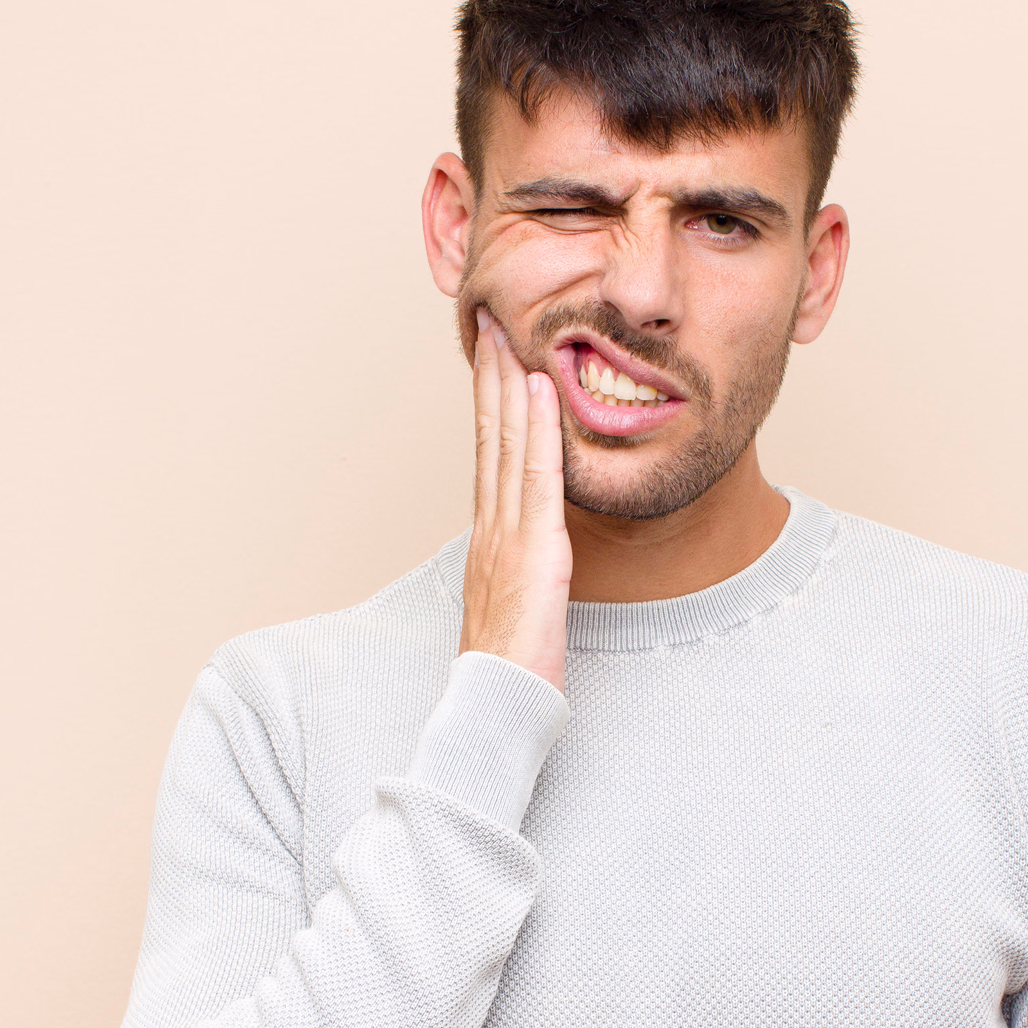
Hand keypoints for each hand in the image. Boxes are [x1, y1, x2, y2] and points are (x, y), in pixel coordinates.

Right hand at [459, 309, 571, 690]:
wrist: (497, 705)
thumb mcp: (517, 603)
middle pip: (488, 435)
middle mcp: (491, 525)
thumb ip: (524, 567)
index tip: (491, 357)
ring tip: (508, 333)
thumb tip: (541, 546)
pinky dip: (536, 428)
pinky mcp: (534, 549)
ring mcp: (507, 533)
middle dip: (490, 376)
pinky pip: (535, 475)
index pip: (486, 453)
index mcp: (488, 536)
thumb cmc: (510, 665)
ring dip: (507, 384)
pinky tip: (539, 389)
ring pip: (505, 443)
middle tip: (489, 322)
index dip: (488, 401)